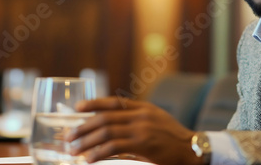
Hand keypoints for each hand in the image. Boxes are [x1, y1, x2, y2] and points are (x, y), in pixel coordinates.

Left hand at [64, 97, 203, 164]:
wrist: (192, 149)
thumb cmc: (173, 138)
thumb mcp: (156, 120)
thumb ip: (137, 118)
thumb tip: (113, 124)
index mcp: (143, 107)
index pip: (114, 101)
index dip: (94, 103)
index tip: (77, 108)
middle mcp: (141, 115)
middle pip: (105, 118)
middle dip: (83, 127)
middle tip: (68, 136)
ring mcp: (141, 129)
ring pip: (106, 132)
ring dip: (86, 141)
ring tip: (74, 150)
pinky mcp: (143, 145)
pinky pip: (114, 147)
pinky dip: (98, 153)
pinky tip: (89, 159)